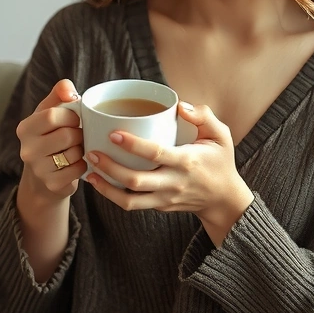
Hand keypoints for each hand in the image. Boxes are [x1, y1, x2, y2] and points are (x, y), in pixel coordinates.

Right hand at [16, 79, 87, 201]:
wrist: (42, 177)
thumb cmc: (50, 136)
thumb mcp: (50, 111)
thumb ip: (59, 92)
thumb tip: (69, 91)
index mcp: (25, 128)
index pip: (52, 116)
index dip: (70, 116)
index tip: (74, 119)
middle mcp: (27, 150)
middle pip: (67, 135)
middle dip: (79, 134)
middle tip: (77, 135)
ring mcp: (38, 170)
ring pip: (74, 153)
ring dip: (81, 149)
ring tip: (75, 149)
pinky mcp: (52, 184)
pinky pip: (79, 169)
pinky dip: (83, 165)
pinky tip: (75, 163)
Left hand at [85, 101, 253, 244]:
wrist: (224, 200)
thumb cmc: (220, 162)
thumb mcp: (221, 136)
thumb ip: (204, 116)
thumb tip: (180, 106)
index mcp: (187, 162)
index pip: (156, 154)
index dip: (133, 144)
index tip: (113, 133)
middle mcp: (173, 183)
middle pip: (135, 181)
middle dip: (110, 168)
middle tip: (92, 152)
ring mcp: (165, 199)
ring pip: (129, 200)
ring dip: (106, 187)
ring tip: (89, 171)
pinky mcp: (159, 207)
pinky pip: (133, 204)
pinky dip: (113, 195)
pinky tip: (100, 182)